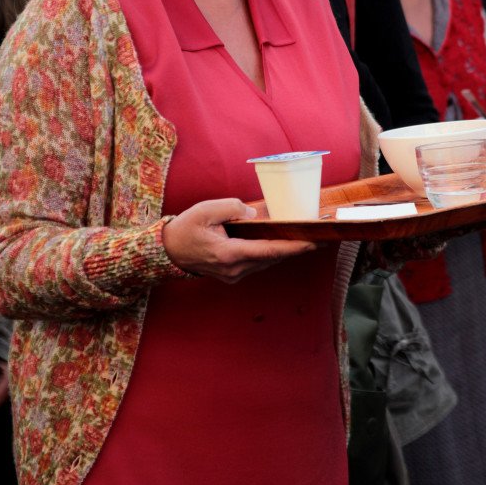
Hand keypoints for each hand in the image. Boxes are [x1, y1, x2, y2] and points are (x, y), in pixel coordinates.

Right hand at [163, 198, 316, 283]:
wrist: (168, 251)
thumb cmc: (186, 228)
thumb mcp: (207, 209)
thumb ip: (234, 208)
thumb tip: (256, 216)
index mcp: (229, 254)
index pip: (269, 250)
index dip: (294, 247)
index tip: (314, 242)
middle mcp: (235, 269)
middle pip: (272, 257)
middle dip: (295, 247)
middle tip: (318, 237)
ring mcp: (233, 275)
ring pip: (266, 262)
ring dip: (283, 250)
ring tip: (303, 238)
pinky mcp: (232, 275)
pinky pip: (257, 263)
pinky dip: (269, 253)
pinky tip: (278, 242)